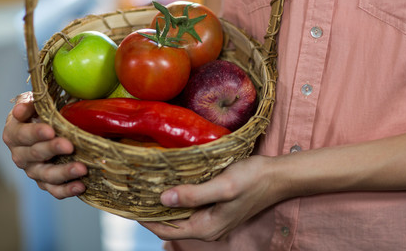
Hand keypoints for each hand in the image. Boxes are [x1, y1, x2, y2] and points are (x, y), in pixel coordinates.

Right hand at [3, 91, 86, 198]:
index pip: (22, 134)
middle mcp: (20, 155)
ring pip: (45, 175)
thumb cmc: (39, 113)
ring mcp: (33, 171)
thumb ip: (28, 104)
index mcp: (14, 134)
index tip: (50, 130)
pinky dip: (67, 190)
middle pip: (35, 154)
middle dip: (53, 150)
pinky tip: (81, 186)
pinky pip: (54, 189)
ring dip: (64, 172)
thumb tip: (21, 109)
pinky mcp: (45, 182)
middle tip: (69, 146)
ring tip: (81, 169)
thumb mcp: (33, 103)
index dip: (36, 133)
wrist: (44, 128)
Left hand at [140, 155, 284, 241]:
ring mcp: (213, 218)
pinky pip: (191, 206)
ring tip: (147, 184)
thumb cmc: (253, 180)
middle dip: (152, 209)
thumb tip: (163, 200)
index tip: (128, 204)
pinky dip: (179, 196)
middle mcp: (208, 227)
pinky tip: (172, 181)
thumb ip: (194, 195)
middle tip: (134, 190)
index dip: (145, 219)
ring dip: (165, 201)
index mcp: (206, 227)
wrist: (278, 176)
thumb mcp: (223, 186)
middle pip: (171, 223)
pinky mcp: (217, 207)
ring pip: (180, 214)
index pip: (165, 229)